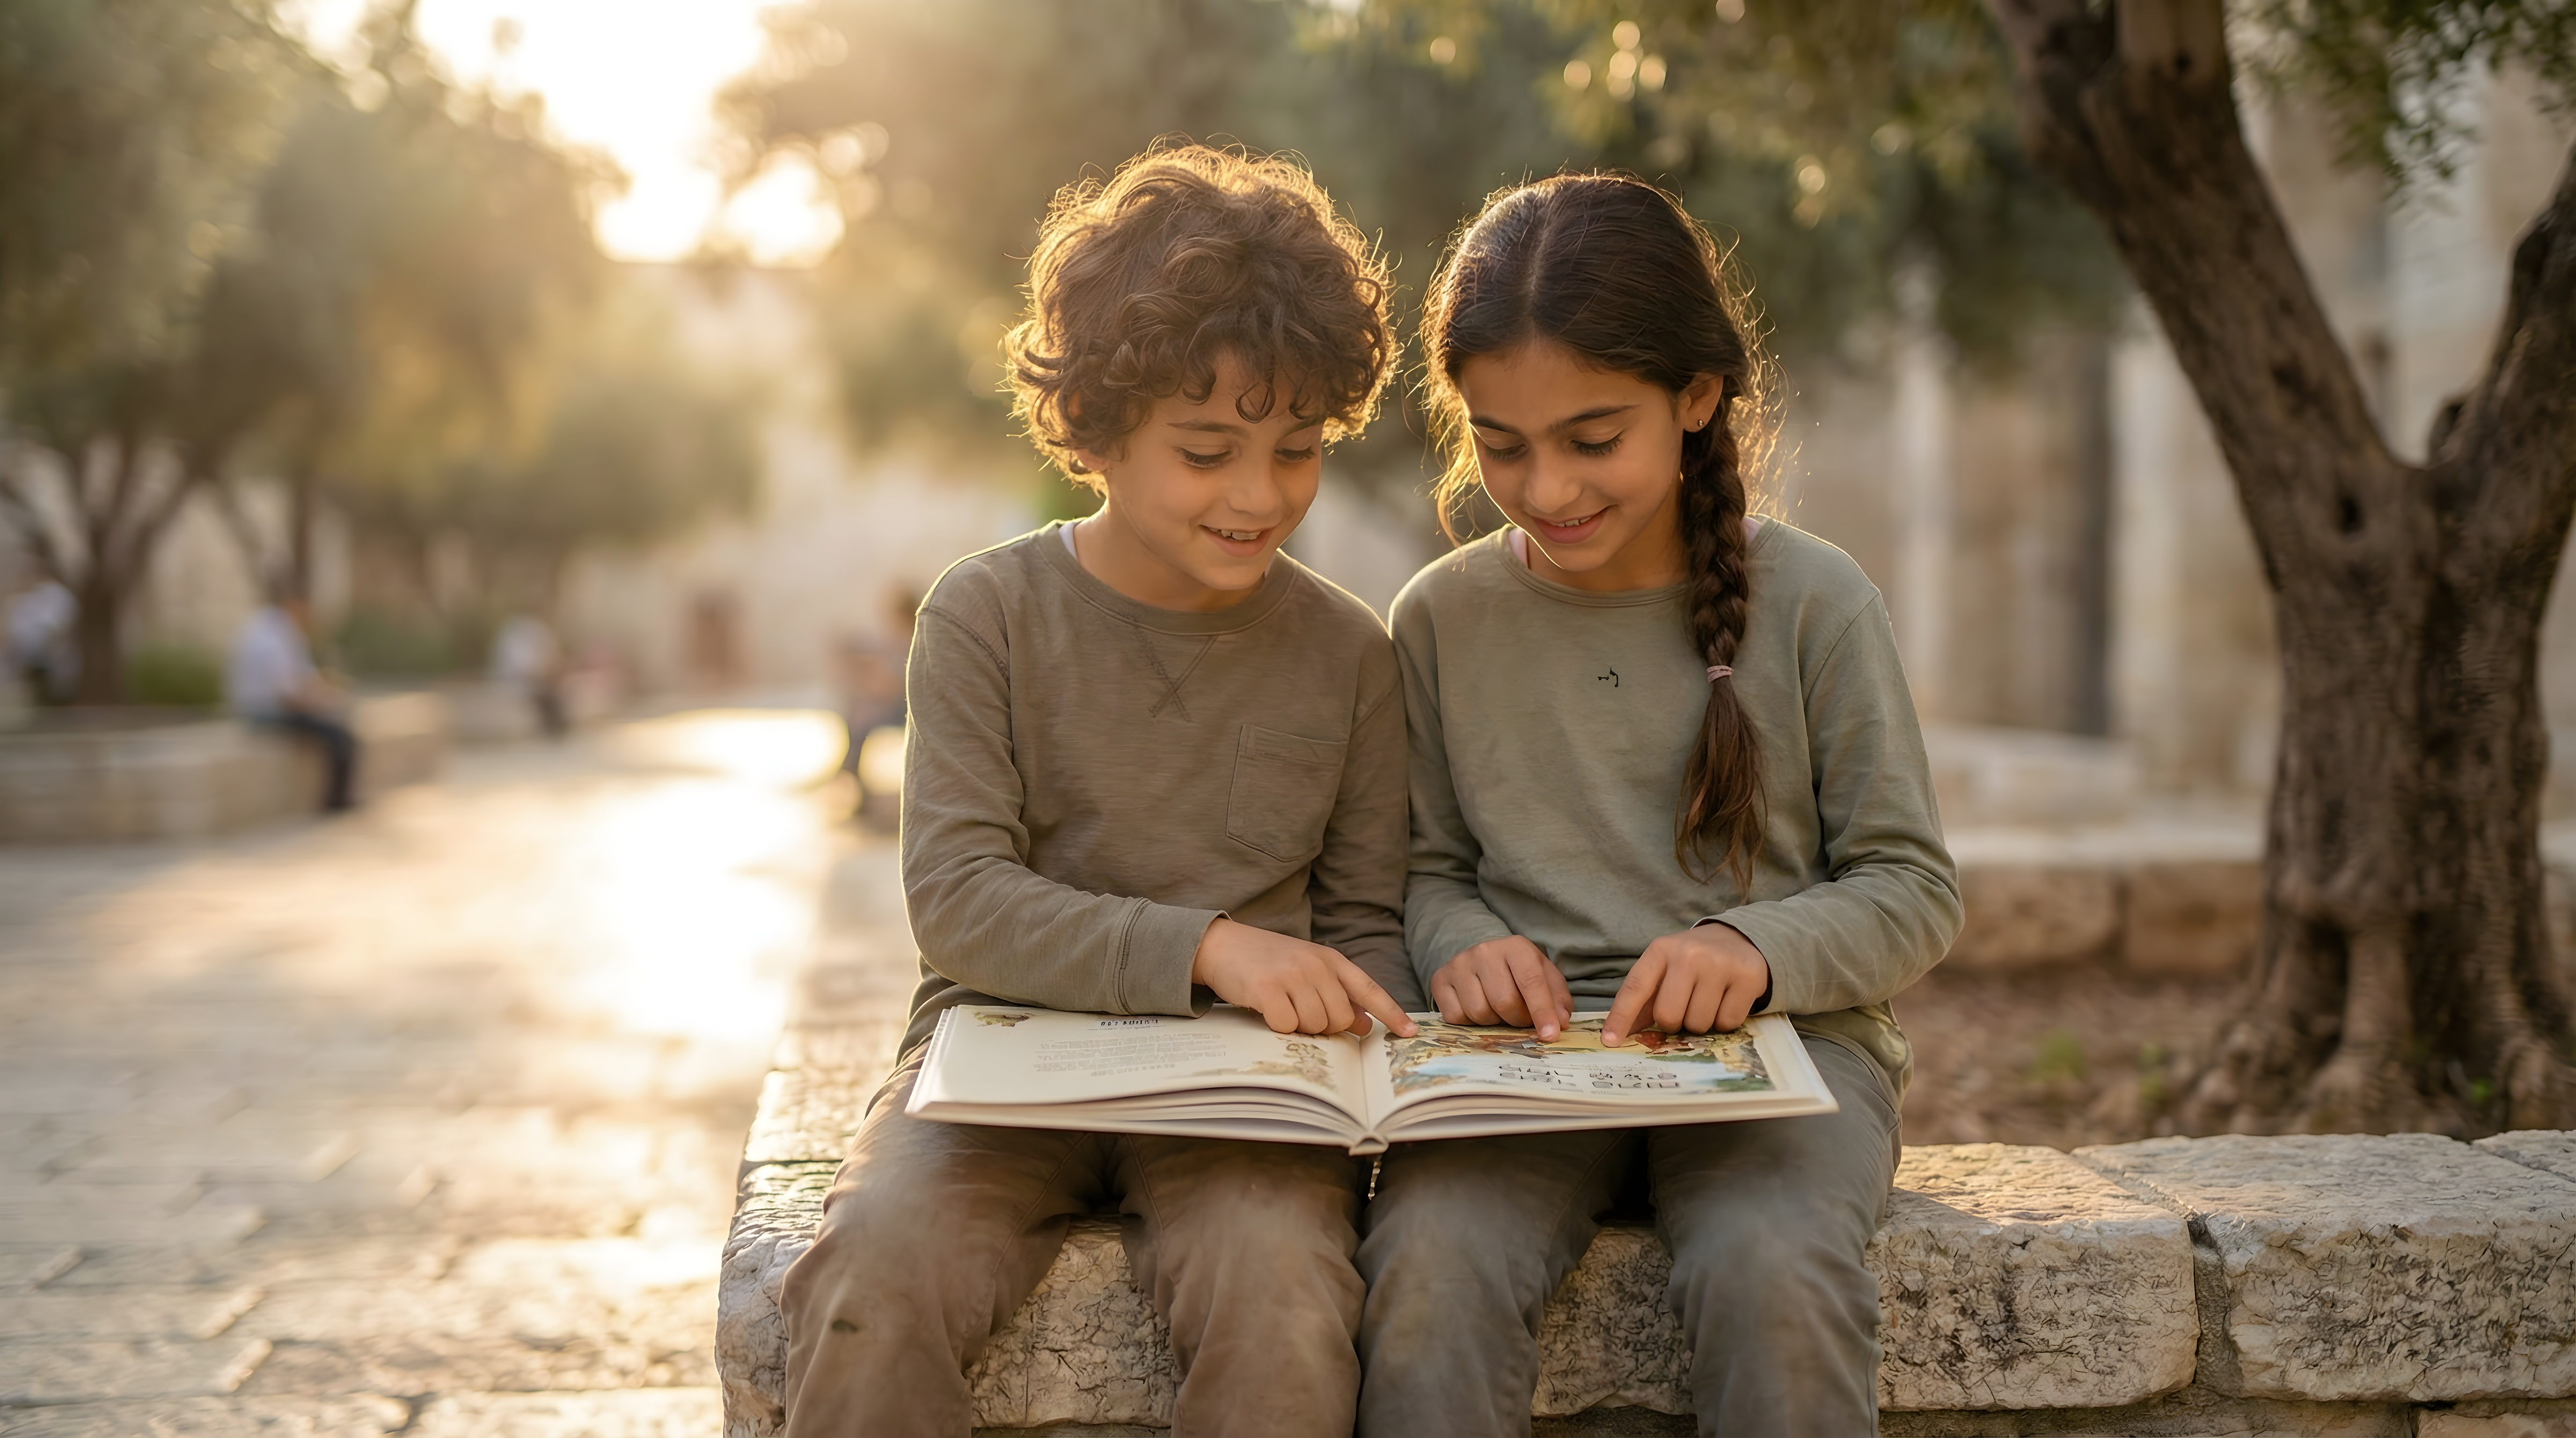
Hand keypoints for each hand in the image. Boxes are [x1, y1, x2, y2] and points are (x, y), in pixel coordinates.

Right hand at [1191, 919, 1418, 1037]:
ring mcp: (1291, 974)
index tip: (1410, 1033)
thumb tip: (1364, 1025)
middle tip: (1301, 1014)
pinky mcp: (1266, 987)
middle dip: (1324, 1026)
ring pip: (1315, 1024)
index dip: (1391, 1012)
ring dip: (1300, 1027)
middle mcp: (1315, 965)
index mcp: (1330, 959)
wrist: (1222, 944)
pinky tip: (1267, 1010)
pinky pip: (1286, 1025)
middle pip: (1340, 1018)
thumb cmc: (1268, 961)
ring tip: (1283, 1008)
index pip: (1368, 988)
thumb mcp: (1307, 971)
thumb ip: (1337, 994)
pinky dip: (1278, 1027)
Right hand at [1430, 935, 1572, 1039]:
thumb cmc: (1518, 972)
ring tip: (1497, 1009)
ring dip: (1493, 1021)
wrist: (1482, 957)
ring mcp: (1458, 964)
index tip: (1550, 1036)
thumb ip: (1557, 999)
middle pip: (1504, 1002)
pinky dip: (1469, 1022)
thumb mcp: (1544, 977)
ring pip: (1479, 1012)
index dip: (1542, 1012)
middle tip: (1519, 1017)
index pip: (1532, 982)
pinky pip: (1455, 1017)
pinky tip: (1476, 1007)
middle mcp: (1484, 951)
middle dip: (1517, 1019)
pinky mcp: (1439, 979)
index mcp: (1516, 947)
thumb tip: (1559, 1024)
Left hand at [1601, 923, 1769, 1046]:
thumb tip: (1618, 1035)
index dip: (1621, 1017)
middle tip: (1685, 1008)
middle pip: (1668, 1015)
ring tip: (1707, 1001)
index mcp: (1661, 950)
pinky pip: (1728, 1022)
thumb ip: (1643, 1000)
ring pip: (1699, 1023)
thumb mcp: (1665, 969)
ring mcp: (1719, 965)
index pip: (1635, 987)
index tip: (1610, 1041)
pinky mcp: (1747, 977)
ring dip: (1701, 1023)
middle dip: (1674, 1023)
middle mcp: (1689, 954)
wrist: (1738, 940)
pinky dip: (1725, 1021)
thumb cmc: (1693, 961)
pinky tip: (1726, 1000)